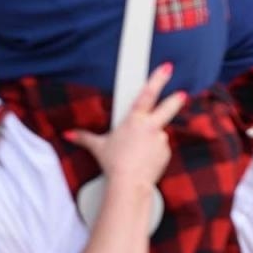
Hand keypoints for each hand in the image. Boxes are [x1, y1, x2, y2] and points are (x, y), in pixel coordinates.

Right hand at [65, 64, 185, 186]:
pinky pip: (160, 149)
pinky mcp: (165, 153)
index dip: (158, 78)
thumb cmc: (113, 163)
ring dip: (152, 138)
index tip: (167, 67)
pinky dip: (153, 152)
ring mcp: (160, 140)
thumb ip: (84, 138)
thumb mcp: (98, 147)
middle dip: (176, 99)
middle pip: (168, 107)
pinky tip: (143, 160)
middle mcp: (151, 126)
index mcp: (135, 119)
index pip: (148, 94)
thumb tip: (69, 135)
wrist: (129, 184)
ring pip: (159, 133)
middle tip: (182, 94)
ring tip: (138, 152)